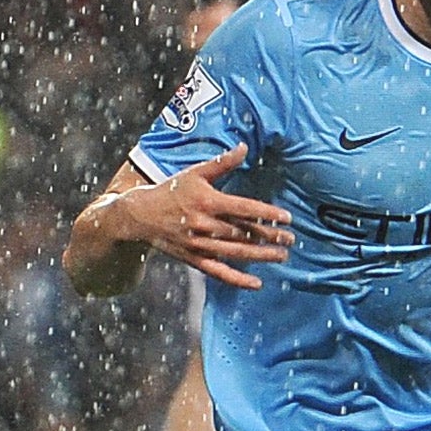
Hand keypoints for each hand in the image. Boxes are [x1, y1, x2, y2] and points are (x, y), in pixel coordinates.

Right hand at [97, 144, 293, 289]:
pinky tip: (257, 284)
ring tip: (282, 255)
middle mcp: (204, 225)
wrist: (139, 216)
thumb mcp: (195, 173)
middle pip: (243, 232)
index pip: (244, 209)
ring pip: (236, 253)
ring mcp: (199, 245)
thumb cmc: (170, 191)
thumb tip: (244, 147)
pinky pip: (218, 272)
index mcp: (207, 201)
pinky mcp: (194, 259)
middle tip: (291, 238)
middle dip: (269, 237)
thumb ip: (222, 163)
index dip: (266, 214)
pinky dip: (237, 279)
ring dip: (261, 256)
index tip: (287, 218)